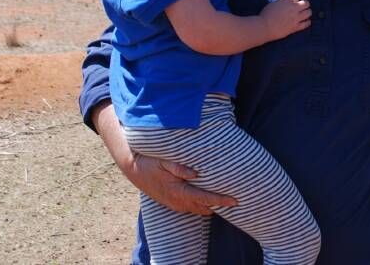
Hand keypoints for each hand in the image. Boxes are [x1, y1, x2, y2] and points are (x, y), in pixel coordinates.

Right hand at [91, 101, 235, 214]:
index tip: (235, 200)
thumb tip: (195, 173)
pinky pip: (190, 208)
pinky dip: (201, 205)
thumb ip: (179, 167)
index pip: (205, 199)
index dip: (221, 200)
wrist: (133, 168)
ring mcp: (173, 204)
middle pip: (204, 208)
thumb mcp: (164, 160)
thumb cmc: (151, 161)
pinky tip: (208, 199)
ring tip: (226, 200)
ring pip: (197, 210)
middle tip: (236, 200)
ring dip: (211, 206)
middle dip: (219, 206)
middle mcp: (177, 201)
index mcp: (178, 191)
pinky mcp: (171, 202)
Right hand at [260, 0, 311, 40]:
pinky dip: (307, 22)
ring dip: (307, 12)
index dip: (295, 0)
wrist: (264, 27)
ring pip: (308, 13)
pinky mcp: (295, 27)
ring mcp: (296, 18)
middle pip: (306, 3)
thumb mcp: (273, 3)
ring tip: (305, 14)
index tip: (293, 3)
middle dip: (305, 4)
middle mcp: (293, 8)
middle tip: (302, 7)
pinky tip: (306, 21)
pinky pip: (306, 24)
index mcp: (287, 1)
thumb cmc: (266, 14)